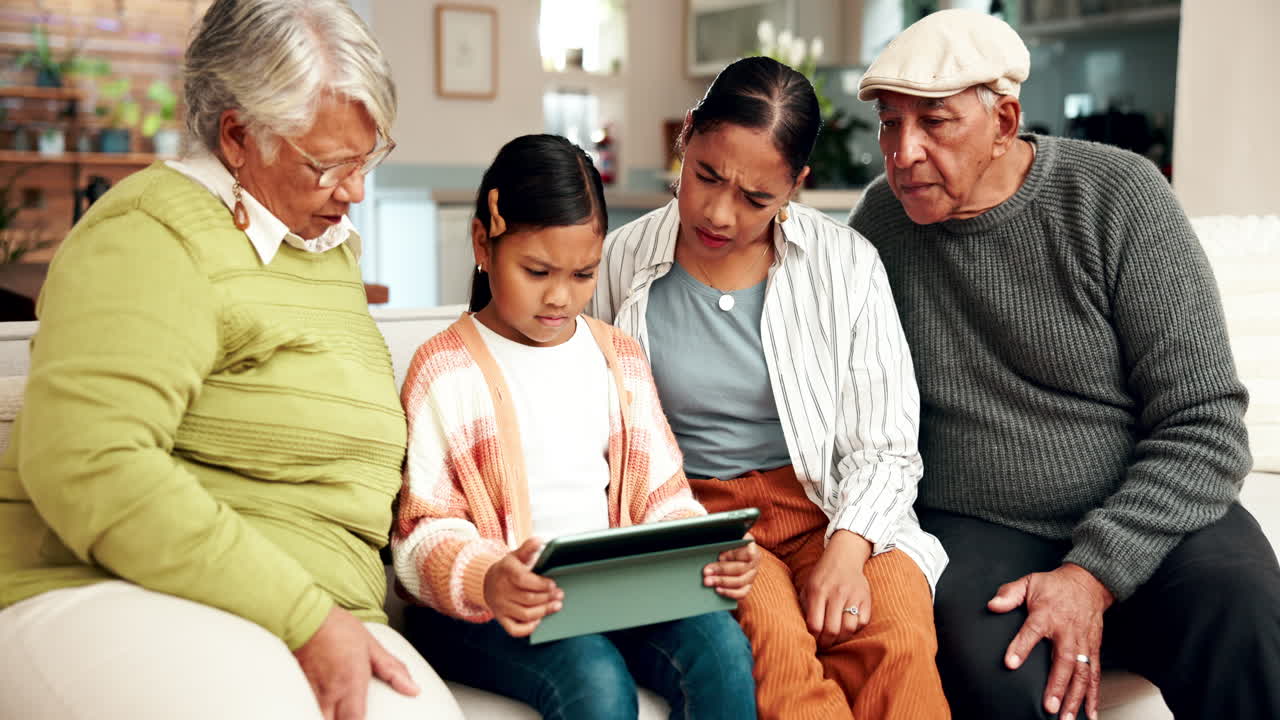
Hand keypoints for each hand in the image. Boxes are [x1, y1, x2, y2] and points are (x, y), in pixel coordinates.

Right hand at [294, 606, 419, 719]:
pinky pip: (309, 709)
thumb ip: (392, 670)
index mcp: (351, 682)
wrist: (305, 616)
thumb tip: (413, 688)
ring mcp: (312, 693)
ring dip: (330, 718)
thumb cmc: (338, 628)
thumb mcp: (372, 646)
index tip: (368, 719)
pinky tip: (324, 709)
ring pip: (319, 718)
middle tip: (351, 714)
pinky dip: (316, 712)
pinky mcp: (300, 690)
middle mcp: (330, 692)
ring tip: (339, 713)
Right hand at [483, 537, 563, 636]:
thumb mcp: (516, 555)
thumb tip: (540, 540)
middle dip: (547, 598)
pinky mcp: (501, 618)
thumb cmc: (507, 569)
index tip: (553, 585)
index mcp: (506, 572)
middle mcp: (502, 590)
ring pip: (525, 614)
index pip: (524, 580)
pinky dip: (528, 628)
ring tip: (555, 606)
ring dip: (543, 612)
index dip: (541, 584)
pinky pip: (514, 629)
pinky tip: (538, 620)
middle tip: (560, 595)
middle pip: (528, 599)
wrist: (486, 582)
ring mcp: (500, 606)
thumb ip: (528, 548)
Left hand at [703, 533, 759, 598]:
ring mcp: (752, 574)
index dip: (732, 555)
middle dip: (721, 570)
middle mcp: (754, 561)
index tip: (719, 555)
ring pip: (740, 581)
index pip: (747, 552)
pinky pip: (742, 593)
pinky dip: (729, 592)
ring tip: (708, 581)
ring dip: (722, 582)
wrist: (729, 550)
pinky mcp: (747, 585)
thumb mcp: (725, 538)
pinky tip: (717, 590)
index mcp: (750, 545)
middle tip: (706, 571)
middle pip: (740, 568)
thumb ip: (722, 543)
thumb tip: (715, 549)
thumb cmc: (726, 542)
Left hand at [799, 529, 873, 647]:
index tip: (812, 641)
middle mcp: (836, 593)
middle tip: (823, 644)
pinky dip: (854, 629)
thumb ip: (804, 607)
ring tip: (835, 638)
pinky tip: (847, 626)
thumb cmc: (822, 576)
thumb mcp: (807, 587)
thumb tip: (803, 632)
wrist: (844, 557)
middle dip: (826, 643)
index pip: (815, 624)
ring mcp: (853, 595)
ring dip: (841, 638)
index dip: (813, 638)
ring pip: (849, 628)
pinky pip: (862, 622)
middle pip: (832, 630)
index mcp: (818, 591)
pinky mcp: (866, 598)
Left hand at [988, 563, 1114, 719]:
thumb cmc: (1055, 586)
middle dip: (1057, 686)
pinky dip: (1093, 696)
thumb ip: (1009, 594)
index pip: (1032, 632)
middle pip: (1063, 661)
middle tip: (1048, 706)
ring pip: (1082, 674)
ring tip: (1067, 717)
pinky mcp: (1094, 650)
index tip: (1010, 663)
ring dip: (1075, 697)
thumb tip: (993, 604)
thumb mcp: (1028, 582)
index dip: (1021, 647)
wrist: (1088, 583)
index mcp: (1047, 614)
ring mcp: (1083, 643)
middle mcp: (1067, 632)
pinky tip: (1089, 714)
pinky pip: (1096, 675)